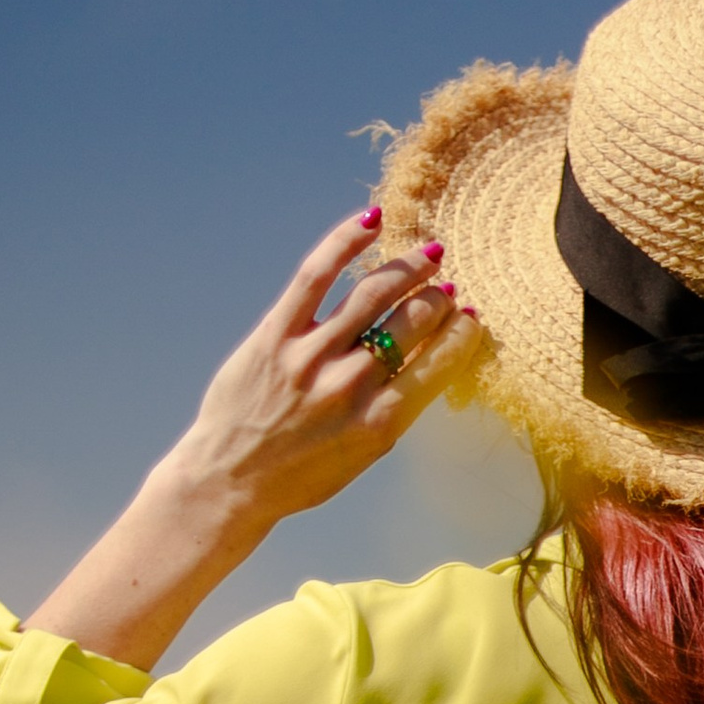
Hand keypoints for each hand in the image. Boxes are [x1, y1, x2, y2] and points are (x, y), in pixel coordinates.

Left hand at [173, 206, 485, 527]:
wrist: (230, 480)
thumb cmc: (301, 474)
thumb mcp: (362, 456)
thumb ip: (394, 409)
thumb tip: (429, 360)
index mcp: (380, 423)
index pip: (439, 364)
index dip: (463, 334)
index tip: (472, 318)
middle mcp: (349, 386)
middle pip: (411, 323)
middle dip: (438, 299)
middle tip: (447, 288)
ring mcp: (310, 356)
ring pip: (372, 293)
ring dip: (408, 268)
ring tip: (429, 256)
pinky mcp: (275, 333)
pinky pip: (317, 275)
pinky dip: (346, 241)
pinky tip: (372, 223)